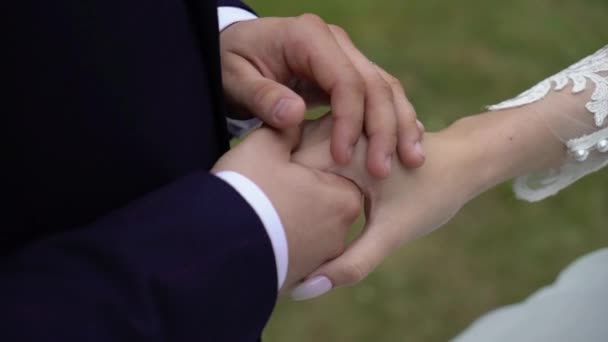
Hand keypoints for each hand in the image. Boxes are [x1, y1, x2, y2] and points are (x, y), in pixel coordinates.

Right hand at [211, 125, 361, 292]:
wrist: (218, 251)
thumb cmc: (248, 192)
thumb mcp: (264, 146)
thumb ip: (287, 128)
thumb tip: (295, 119)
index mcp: (344, 197)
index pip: (334, 164)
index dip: (304, 152)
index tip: (280, 153)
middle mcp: (341, 231)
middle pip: (321, 194)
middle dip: (297, 184)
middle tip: (265, 178)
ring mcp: (320, 258)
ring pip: (307, 221)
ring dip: (288, 212)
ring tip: (257, 203)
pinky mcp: (298, 276)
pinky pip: (292, 246)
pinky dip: (279, 235)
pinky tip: (255, 226)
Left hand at [220, 15, 424, 177]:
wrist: (234, 49)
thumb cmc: (230, 63)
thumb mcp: (233, 78)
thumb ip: (262, 96)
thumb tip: (294, 116)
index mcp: (308, 37)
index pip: (345, 80)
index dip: (349, 121)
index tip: (342, 157)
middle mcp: (334, 42)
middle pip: (374, 84)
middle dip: (384, 129)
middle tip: (384, 171)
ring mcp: (345, 55)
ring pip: (385, 88)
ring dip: (400, 125)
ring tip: (412, 161)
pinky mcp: (348, 72)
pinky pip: (379, 94)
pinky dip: (394, 119)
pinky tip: (406, 145)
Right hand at [290, 115, 480, 298]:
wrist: (462, 160)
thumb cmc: (432, 193)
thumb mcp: (390, 232)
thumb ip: (349, 263)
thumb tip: (306, 289)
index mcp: (340, 147)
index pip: (282, 176)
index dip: (272, 210)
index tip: (271, 238)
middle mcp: (334, 129)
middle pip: (284, 167)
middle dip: (278, 199)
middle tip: (275, 234)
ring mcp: (337, 127)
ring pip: (295, 160)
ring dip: (291, 188)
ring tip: (289, 219)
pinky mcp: (343, 132)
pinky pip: (310, 155)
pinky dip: (305, 179)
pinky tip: (308, 202)